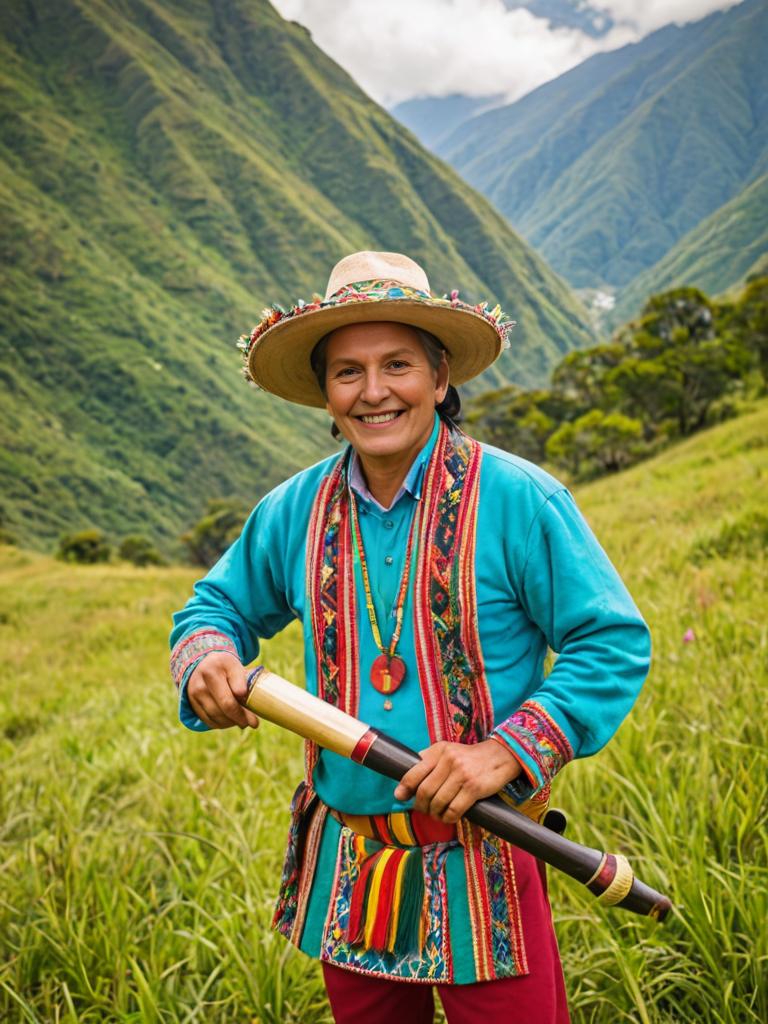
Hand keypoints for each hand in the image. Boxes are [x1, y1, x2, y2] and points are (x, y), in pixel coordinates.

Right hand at [186, 652, 259, 729]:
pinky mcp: (192, 704)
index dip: (245, 709)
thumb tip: (252, 701)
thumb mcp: (236, 666)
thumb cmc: (225, 667)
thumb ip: (244, 681)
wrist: (202, 665)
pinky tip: (230, 721)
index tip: (255, 718)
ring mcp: (195, 694)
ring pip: (217, 716)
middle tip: (253, 724)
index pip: (234, 694)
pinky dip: (222, 724)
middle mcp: (202, 681)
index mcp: (216, 668)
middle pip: (225, 707)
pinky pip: (209, 720)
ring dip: (232, 722)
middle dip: (241, 718)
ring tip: (243, 721)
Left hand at [393, 739, 521, 823]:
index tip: (400, 797)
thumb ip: (428, 759)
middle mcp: (449, 760)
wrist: (500, 756)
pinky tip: (448, 817)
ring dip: (434, 813)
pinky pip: (454, 810)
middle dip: (421, 805)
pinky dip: (448, 817)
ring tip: (436, 814)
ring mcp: (462, 774)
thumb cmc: (469, 757)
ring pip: (438, 802)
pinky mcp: (474, 788)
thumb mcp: (448, 750)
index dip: (404, 788)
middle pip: (424, 791)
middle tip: (423, 809)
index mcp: (439, 751)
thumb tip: (405, 776)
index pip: (413, 772)